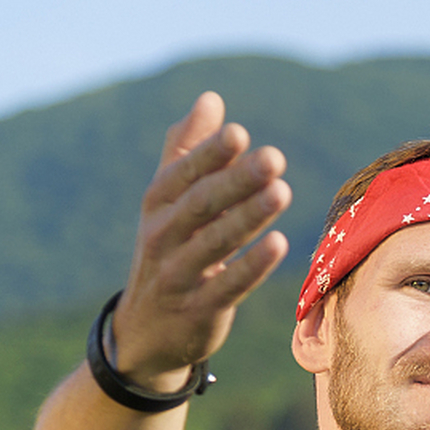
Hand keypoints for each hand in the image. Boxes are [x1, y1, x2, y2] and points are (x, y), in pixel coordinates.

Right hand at [112, 92, 290, 388]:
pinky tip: (280, 244)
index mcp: (157, 205)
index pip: (182, 175)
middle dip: (236, 181)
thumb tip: (212, 99)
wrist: (147, 330)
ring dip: (249, 217)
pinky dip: (252, 266)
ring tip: (282, 191)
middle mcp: (162, 237)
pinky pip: (228, 286)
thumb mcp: (169, 202)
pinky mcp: (198, 310)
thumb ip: (187, 151)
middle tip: (274, 157)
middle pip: (200, 205)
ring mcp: (178, 276)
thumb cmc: (169, 250)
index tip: (239, 133)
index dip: (208, 154)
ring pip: (215, 243)